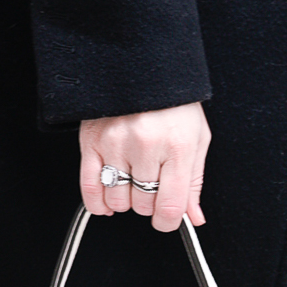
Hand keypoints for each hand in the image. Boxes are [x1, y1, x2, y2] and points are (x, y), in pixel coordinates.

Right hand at [80, 103, 210, 232]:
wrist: (142, 63)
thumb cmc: (173, 102)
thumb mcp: (196, 139)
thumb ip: (193, 182)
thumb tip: (193, 217)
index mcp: (176, 147)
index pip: (169, 207)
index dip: (168, 222)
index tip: (166, 220)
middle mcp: (145, 146)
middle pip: (143, 205)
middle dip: (149, 203)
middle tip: (151, 184)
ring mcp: (116, 143)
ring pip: (119, 201)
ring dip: (126, 200)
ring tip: (132, 181)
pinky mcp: (93, 141)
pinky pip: (91, 187)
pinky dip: (98, 203)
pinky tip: (108, 201)